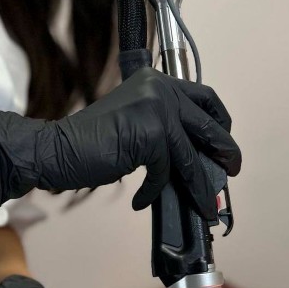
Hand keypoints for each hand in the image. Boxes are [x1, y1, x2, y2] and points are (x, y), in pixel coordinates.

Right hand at [0, 68, 241, 218]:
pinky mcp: (149, 135)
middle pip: (208, 125)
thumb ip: (164, 126)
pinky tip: (142, 200)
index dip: (221, 121)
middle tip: (231, 171)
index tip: (225, 141)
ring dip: (199, 186)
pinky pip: (165, 172)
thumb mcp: (136, 122)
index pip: (205, 97)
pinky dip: (154, 190)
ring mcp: (156, 110)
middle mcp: (161, 89)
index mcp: (158, 81)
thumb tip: (200, 155)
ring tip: (203, 206)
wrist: (57, 148)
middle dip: (225, 152)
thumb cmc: (93, 141)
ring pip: (190, 156)